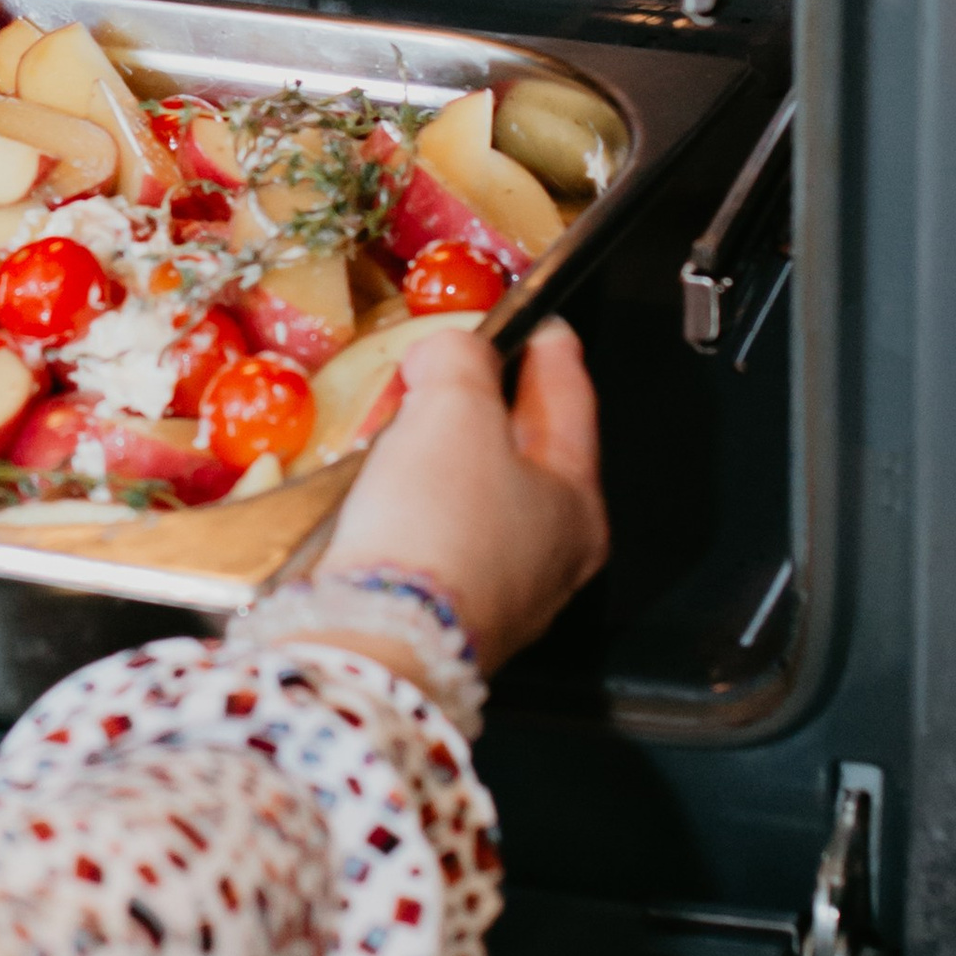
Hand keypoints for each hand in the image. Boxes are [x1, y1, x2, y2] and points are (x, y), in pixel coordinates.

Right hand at [314, 319, 606, 675]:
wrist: (377, 638)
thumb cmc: (438, 525)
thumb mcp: (454, 408)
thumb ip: (459, 357)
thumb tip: (446, 353)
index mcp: (579, 505)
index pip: (572, 399)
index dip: (549, 345)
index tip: (537, 317)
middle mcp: (548, 556)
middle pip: (522, 449)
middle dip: (482, 400)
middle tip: (452, 362)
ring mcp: (494, 590)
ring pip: (473, 491)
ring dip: (438, 449)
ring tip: (402, 419)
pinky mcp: (437, 612)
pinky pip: (432, 530)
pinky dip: (410, 496)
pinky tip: (378, 483)